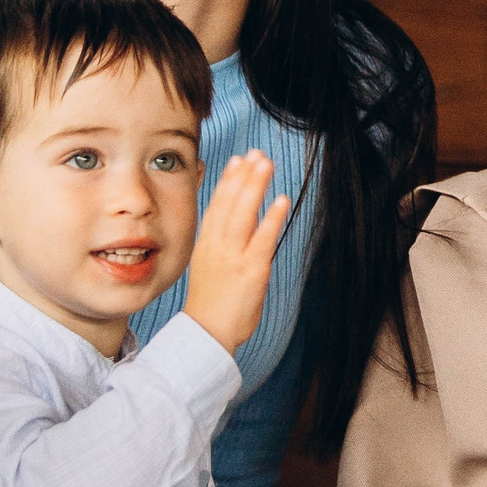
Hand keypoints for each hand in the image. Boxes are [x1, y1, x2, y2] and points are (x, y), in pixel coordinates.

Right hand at [183, 152, 291, 354]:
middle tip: (256, 153)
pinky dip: (271, 218)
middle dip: (243, 176)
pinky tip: (281, 200)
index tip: (237, 160)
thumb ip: (221, 248)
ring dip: (256, 187)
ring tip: (266, 164)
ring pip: (243, 214)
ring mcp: (233, 256)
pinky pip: (262, 239)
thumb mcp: (209, 269)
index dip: (227, 182)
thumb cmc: (211, 305)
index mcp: (206, 245)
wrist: (208, 333)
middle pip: (230, 203)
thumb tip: (233, 230)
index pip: (216, 206)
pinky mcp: (251, 270)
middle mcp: (217, 246)